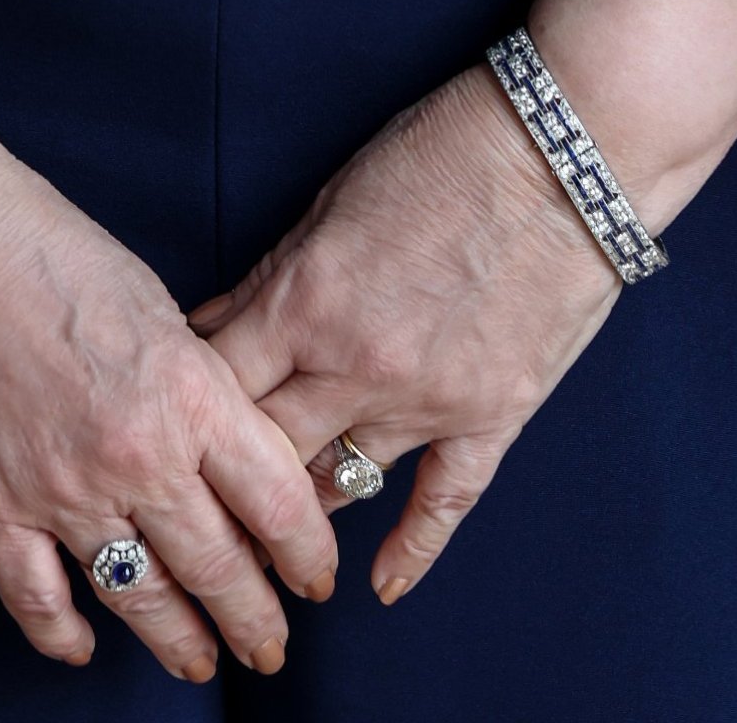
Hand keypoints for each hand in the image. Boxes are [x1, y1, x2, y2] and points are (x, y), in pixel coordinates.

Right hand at [0, 146, 337, 679]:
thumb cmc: (54, 253)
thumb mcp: (160, 309)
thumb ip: (196, 385)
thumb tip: (220, 445)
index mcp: (191, 397)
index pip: (277, 503)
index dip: (307, 554)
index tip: (316, 578)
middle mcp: (137, 457)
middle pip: (217, 564)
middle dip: (255, 618)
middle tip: (271, 647)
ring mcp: (60, 489)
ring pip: (136, 593)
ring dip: (177, 640)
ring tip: (202, 665)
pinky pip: (34, 595)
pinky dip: (61, 632)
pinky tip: (85, 648)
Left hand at [188, 64, 620, 604]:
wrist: (562, 151)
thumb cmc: (438, 157)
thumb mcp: (330, 204)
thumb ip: (268, 280)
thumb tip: (211, 327)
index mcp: (304, 304)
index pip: (218, 383)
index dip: (188, 403)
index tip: (175, 420)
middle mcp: (356, 367)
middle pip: (265, 447)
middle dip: (228, 471)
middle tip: (204, 493)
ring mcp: (427, 401)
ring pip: (339, 481)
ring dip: (300, 505)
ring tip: (269, 532)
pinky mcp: (493, 416)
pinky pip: (445, 502)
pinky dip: (413, 550)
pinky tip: (380, 585)